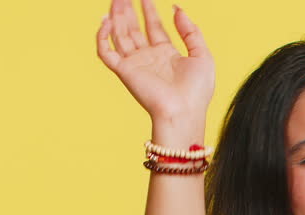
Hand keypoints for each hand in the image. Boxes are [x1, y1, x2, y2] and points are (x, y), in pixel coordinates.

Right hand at [95, 0, 214, 123]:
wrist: (184, 112)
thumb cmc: (196, 91)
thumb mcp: (202, 55)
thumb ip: (191, 31)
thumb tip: (177, 9)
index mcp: (166, 55)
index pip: (154, 27)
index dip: (149, 10)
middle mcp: (149, 58)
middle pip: (134, 28)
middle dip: (129, 10)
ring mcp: (135, 64)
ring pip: (119, 35)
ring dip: (116, 17)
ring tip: (116, 0)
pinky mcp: (123, 71)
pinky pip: (105, 52)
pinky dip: (102, 36)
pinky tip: (107, 21)